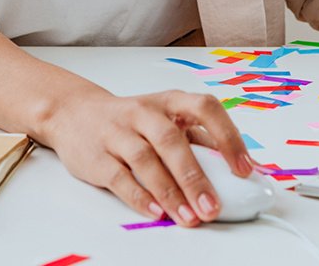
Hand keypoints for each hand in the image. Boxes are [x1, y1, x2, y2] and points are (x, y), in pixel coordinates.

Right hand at [37, 89, 251, 226]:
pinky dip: (139, 197)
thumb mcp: (167, 119)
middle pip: (172, 141)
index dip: (227, 136)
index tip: (243, 168)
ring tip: (189, 217)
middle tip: (212, 207)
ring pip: (145, 160)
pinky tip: (156, 212)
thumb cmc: (131, 121)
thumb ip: (200, 140)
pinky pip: (119, 177)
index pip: (205, 108)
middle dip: (194, 177)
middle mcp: (144, 112)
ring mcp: (117, 133)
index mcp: (169, 101)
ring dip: (170, 192)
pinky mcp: (96, 156)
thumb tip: (244, 168)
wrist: (74, 113)